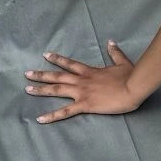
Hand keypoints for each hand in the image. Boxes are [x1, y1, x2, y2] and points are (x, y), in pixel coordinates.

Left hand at [25, 44, 139, 120]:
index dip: (57, 59)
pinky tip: (40, 119)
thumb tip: (111, 42)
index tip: (45, 55)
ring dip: (41, 90)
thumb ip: (115, 53)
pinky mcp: (85, 105)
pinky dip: (52, 116)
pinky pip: (65, 112)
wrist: (133, 88)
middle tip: (27, 74)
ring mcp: (81, 92)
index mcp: (90, 71)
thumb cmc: (129, 77)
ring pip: (57, 90)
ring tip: (27, 90)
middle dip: (41, 75)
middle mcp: (82, 80)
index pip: (69, 64)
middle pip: (58, 76)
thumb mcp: (123, 62)